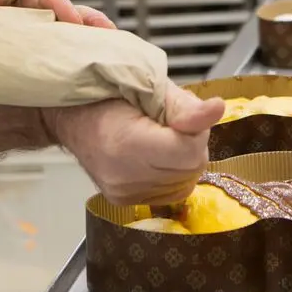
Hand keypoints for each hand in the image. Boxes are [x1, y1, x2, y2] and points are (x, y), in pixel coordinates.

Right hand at [43, 83, 225, 204]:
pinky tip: (157, 157)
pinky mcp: (125, 202)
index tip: (185, 116)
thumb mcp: (152, 89)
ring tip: (161, 139)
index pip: (190, 152)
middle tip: (171, 124)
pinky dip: (173, 174)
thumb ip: (187, 107)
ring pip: (186, 183)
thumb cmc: (109, 95)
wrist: (73, 115)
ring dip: (184, 160)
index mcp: (128, 145)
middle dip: (192, 144)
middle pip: (191, 169)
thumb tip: (218, 110)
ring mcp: (123, 193)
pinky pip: (171, 193)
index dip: (197, 131)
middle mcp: (123, 176)